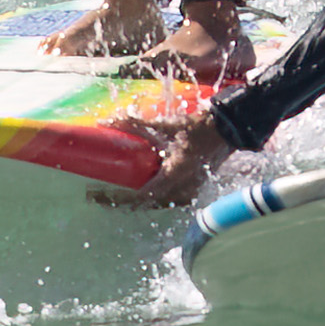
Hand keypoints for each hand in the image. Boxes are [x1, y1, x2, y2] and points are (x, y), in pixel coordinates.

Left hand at [105, 108, 236, 207]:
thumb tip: (106, 122)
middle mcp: (182, 189)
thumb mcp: (165, 125)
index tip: (97, 195)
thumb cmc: (197, 127)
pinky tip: (136, 189)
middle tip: (98, 195)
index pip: (140, 195)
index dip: (116, 198)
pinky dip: (149, 196)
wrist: (227, 131)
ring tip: (112, 194)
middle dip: (120, 201)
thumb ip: (136, 124)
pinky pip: (166, 199)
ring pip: (155, 203)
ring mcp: (189, 192)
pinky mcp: (192, 190)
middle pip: (144, 203)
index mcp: (175, 174)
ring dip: (134, 200)